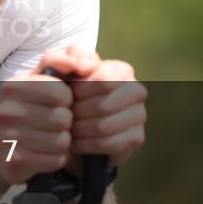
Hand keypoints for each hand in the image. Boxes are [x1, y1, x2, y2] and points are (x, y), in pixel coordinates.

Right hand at [0, 72, 74, 184]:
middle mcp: (7, 111)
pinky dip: (56, 158)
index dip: (66, 100)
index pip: (61, 92)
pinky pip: (56, 160)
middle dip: (65, 122)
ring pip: (62, 141)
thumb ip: (60, 62)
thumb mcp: (37, 80)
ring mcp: (9, 138)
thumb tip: (85, 62)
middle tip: (52, 123)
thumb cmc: (24, 109)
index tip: (55, 103)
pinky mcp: (15, 162)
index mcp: (13, 87)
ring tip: (49, 138)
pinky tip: (44, 153)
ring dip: (62, 142)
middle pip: (64, 118)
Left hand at [62, 47, 146, 166]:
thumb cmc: (69, 91)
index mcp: (122, 69)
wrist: (75, 124)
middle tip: (64, 116)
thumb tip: (82, 65)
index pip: (102, 80)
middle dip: (77, 113)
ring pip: (104, 127)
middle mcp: (136, 90)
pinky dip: (87, 145)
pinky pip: (108, 144)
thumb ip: (67, 57)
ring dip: (80, 131)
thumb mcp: (63, 70)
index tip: (66, 95)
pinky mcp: (136, 138)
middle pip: (102, 106)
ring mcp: (139, 115)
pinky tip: (77, 142)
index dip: (79, 91)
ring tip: (68, 129)